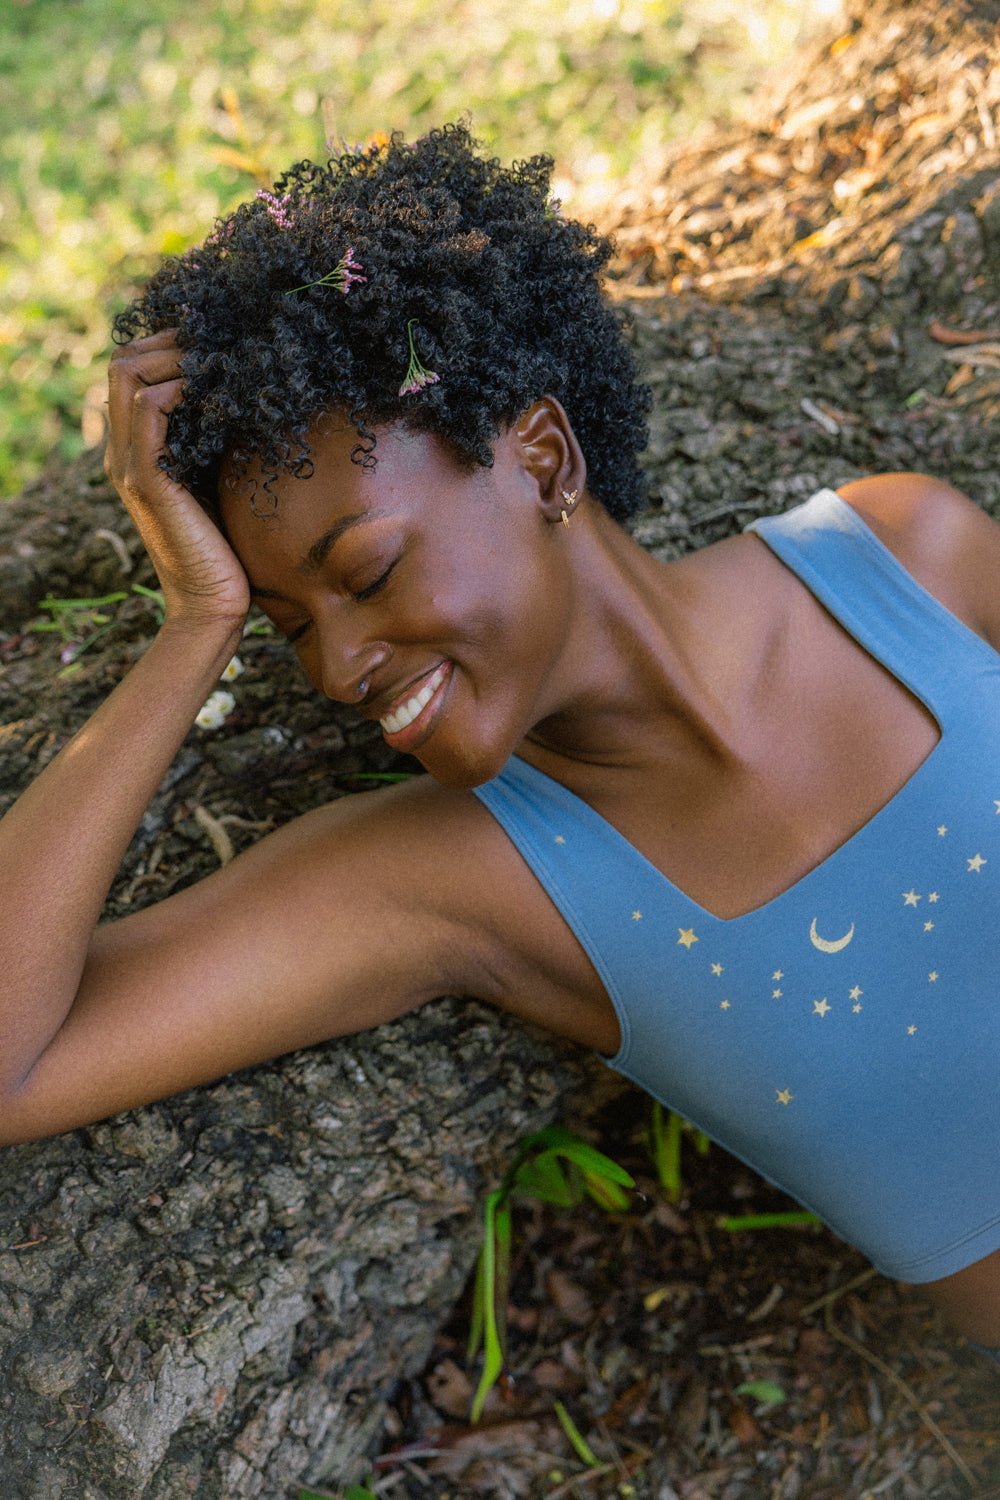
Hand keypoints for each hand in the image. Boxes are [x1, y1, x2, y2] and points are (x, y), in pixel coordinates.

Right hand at [105, 330, 249, 627]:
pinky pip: (150, 409)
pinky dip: (180, 386)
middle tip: (215, 342)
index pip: (130, 373)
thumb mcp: (218, 484)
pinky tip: (214, 390)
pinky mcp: (148, 480)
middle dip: (168, 340)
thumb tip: (243, 401)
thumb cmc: (226, 551)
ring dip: (175, 355)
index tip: (213, 342)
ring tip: (217, 360)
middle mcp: (123, 454)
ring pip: (128, 374)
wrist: (213, 606)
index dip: (165, 346)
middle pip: (122, 362)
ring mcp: (129, 465)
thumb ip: (214, 446)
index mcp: (136, 453)